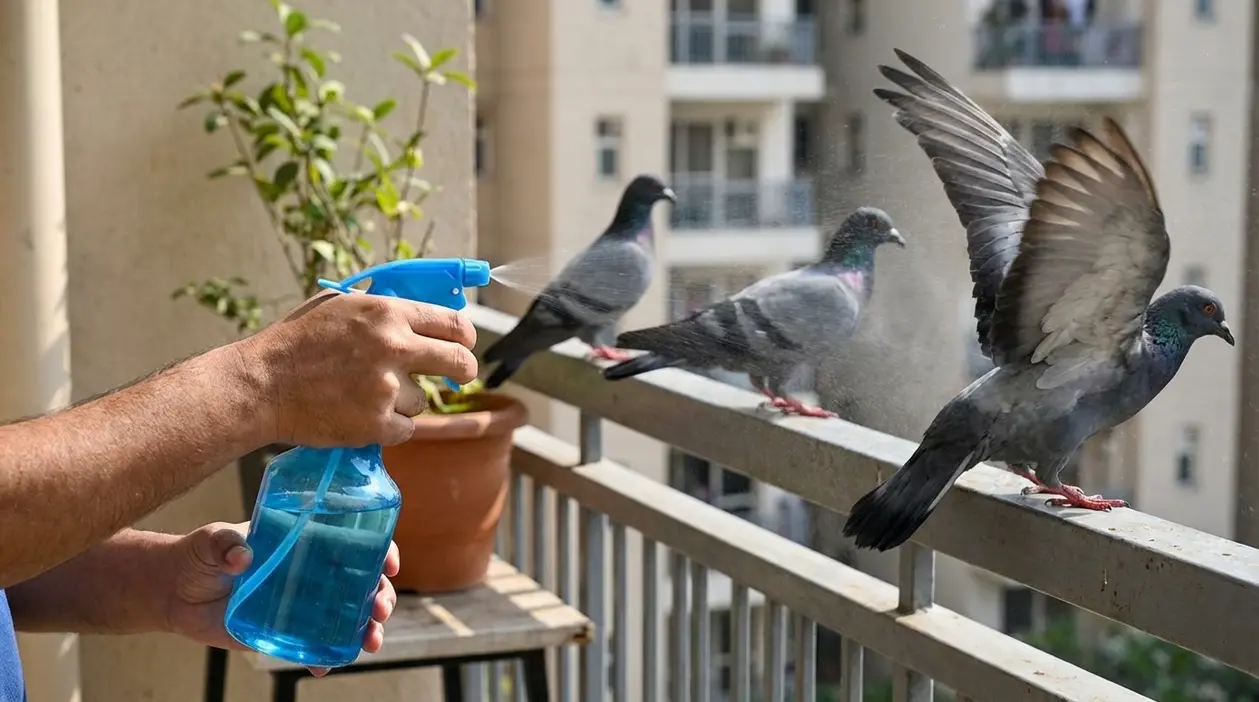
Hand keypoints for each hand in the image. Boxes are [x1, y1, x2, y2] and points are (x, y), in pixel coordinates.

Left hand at [165, 522, 399, 676]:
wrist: (174, 592)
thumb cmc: (200, 555)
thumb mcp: (212, 540)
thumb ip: (225, 543)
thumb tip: (242, 557)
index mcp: (306, 542)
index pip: (354, 541)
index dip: (379, 550)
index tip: (389, 562)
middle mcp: (312, 573)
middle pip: (362, 583)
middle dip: (381, 596)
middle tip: (379, 609)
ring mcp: (302, 604)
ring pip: (348, 616)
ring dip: (366, 629)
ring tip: (371, 641)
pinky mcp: (285, 632)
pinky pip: (315, 646)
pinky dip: (326, 658)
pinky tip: (327, 666)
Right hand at [239, 291, 477, 447]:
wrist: (262, 384)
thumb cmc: (295, 341)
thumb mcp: (340, 304)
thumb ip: (382, 308)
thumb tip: (421, 312)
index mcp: (387, 313)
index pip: (454, 324)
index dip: (464, 338)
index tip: (463, 346)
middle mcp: (394, 347)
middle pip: (461, 363)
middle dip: (463, 371)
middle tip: (456, 376)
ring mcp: (387, 388)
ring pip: (424, 400)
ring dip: (405, 401)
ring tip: (368, 394)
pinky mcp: (376, 424)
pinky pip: (405, 429)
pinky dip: (389, 426)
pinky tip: (361, 414)